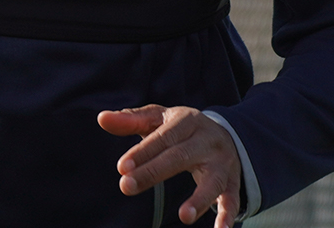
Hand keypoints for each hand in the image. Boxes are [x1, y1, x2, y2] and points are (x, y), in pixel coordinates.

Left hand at [97, 104, 240, 226]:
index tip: (121, 167)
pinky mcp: (232, 181)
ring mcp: (222, 162)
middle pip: (179, 156)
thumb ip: (130, 120)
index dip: (142, 152)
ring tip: (183, 216)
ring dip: (199, 198)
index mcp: (186, 121)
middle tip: (127, 186)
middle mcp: (206, 140)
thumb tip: (101, 118)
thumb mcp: (158, 118)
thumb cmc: (181, 128)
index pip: (162, 137)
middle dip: (153, 172)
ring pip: (212, 180)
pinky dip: (227, 214)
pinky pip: (232, 198)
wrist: (226, 133)